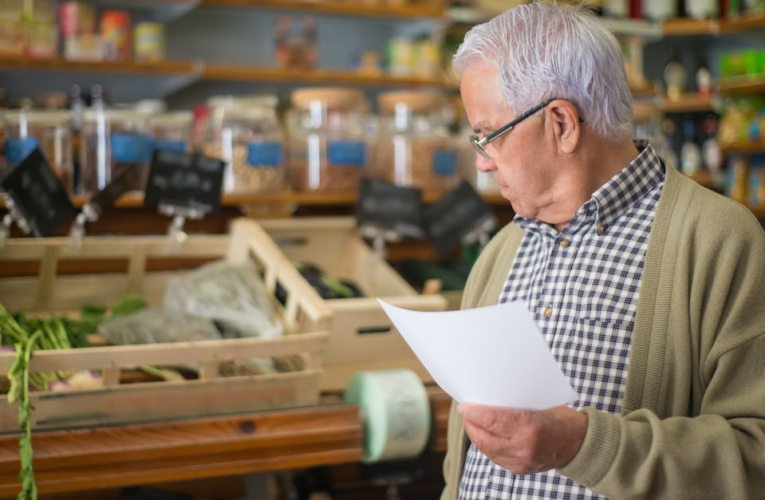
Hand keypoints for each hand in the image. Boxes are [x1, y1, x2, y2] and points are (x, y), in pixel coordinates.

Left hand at [458, 403, 586, 474]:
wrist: (580, 443)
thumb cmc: (560, 417)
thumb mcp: (539, 404)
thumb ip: (514, 404)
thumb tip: (487, 397)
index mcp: (530, 426)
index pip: (492, 420)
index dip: (474, 412)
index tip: (464, 406)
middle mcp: (524, 447)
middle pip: (485, 437)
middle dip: (471, 424)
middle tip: (465, 412)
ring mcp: (522, 462)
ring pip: (487, 450)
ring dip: (476, 435)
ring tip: (471, 422)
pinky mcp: (520, 470)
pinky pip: (495, 457)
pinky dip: (487, 445)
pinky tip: (483, 435)